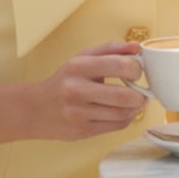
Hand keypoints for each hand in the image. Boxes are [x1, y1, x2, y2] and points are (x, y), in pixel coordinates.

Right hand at [31, 42, 146, 139]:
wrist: (36, 108)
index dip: (136, 69)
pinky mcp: (83, 130)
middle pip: (124, 96)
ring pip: (123, 114)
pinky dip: (126, 118)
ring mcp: (79, 113)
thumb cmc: (64, 80)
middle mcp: (76, 90)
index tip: (137, 71)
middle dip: (140, 95)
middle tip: (142, 92)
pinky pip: (116, 126)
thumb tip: (136, 47)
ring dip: (135, 108)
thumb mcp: (82, 58)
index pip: (119, 65)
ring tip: (133, 102)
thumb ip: (111, 49)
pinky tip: (123, 111)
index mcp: (78, 67)